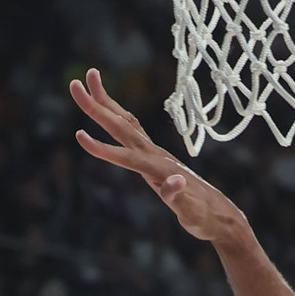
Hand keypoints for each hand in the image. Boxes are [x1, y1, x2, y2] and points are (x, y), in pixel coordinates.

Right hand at [71, 68, 253, 247]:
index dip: (103, 149)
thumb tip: (175, 182)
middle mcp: (155, 155)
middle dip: (96, 106)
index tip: (79, 136)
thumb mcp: (191, 214)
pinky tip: (111, 109)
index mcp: (159, 169)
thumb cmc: (203, 218)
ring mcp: (156, 153)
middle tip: (74, 84)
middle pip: (121, 126)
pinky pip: (133, 128)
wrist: (220, 215)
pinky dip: (118, 114)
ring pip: (126, 121)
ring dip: (106, 101)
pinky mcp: (156, 156)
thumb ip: (179, 197)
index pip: (126, 157)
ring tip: (90, 78)